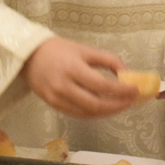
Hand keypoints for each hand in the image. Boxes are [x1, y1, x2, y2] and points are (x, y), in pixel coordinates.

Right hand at [20, 36, 135, 117]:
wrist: (28, 56)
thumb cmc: (59, 50)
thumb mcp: (86, 49)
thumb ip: (109, 60)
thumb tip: (128, 74)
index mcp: (73, 69)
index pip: (102, 85)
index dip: (122, 90)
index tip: (136, 90)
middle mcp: (64, 87)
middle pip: (96, 104)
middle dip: (118, 105)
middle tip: (132, 101)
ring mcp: (57, 99)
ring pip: (88, 113)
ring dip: (108, 112)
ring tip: (122, 105)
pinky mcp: (53, 106)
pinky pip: (78, 114)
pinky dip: (95, 113)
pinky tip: (106, 108)